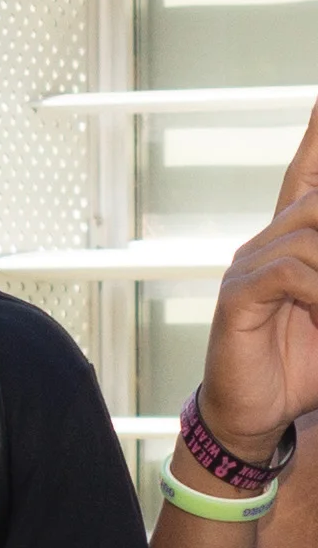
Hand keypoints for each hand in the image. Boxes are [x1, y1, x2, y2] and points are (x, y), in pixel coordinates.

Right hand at [195, 97, 317, 460]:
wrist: (255, 415)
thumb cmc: (305, 364)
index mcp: (294, 239)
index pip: (308, 170)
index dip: (317, 132)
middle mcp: (268, 241)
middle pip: (317, 199)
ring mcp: (248, 264)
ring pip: (313, 234)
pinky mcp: (238, 294)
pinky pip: (291, 273)